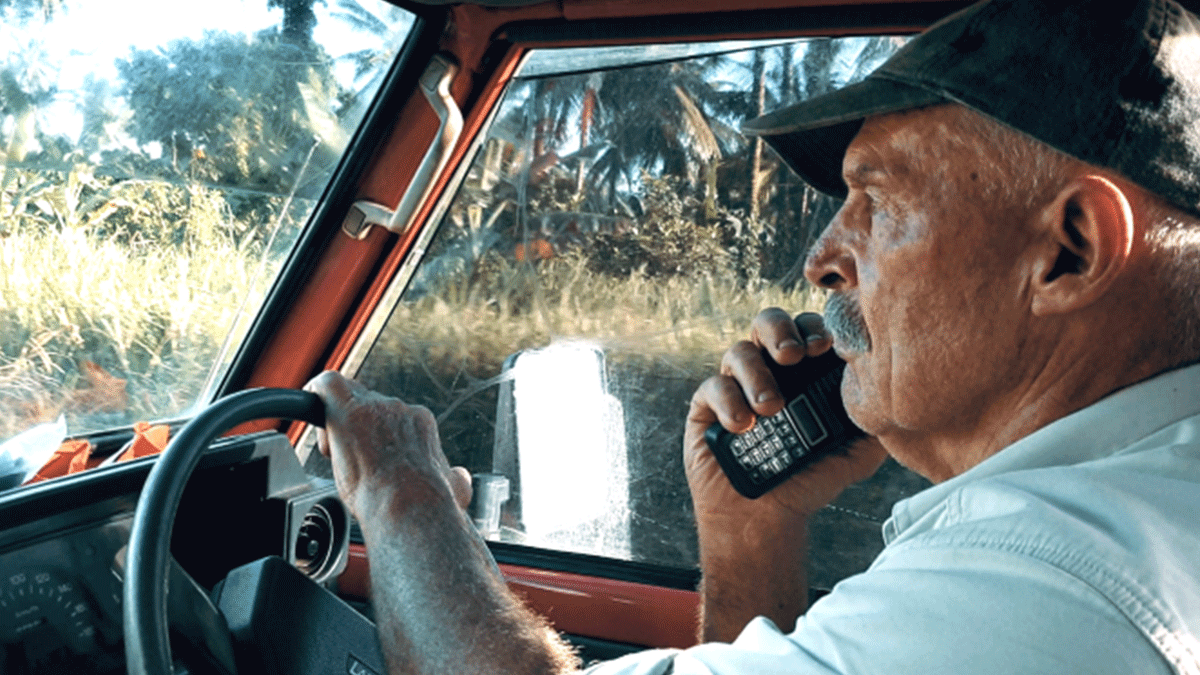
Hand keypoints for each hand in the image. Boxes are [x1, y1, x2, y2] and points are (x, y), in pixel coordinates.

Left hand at [304, 371, 471, 521]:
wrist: (409, 506)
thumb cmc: (426, 504)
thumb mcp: (453, 488)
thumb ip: (454, 480)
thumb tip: (460, 480)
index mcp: (422, 425)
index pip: (394, 419)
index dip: (378, 438)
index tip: (374, 459)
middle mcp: (399, 410)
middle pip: (370, 409)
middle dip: (357, 432)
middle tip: (350, 460)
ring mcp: (373, 407)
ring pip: (347, 402)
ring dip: (337, 426)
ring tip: (334, 455)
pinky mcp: (346, 408)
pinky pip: (326, 386)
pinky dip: (316, 394)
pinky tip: (311, 412)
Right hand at [685, 308, 886, 537]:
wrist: (764, 517)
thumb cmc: (809, 481)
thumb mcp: (856, 453)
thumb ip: (875, 422)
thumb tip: (898, 394)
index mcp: (805, 372)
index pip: (808, 329)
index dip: (815, 327)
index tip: (825, 347)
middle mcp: (770, 369)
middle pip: (768, 322)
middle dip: (781, 330)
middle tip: (794, 355)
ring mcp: (736, 384)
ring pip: (738, 350)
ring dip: (756, 373)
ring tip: (772, 408)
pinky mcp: (707, 405)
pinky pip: (712, 385)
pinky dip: (729, 401)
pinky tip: (743, 426)